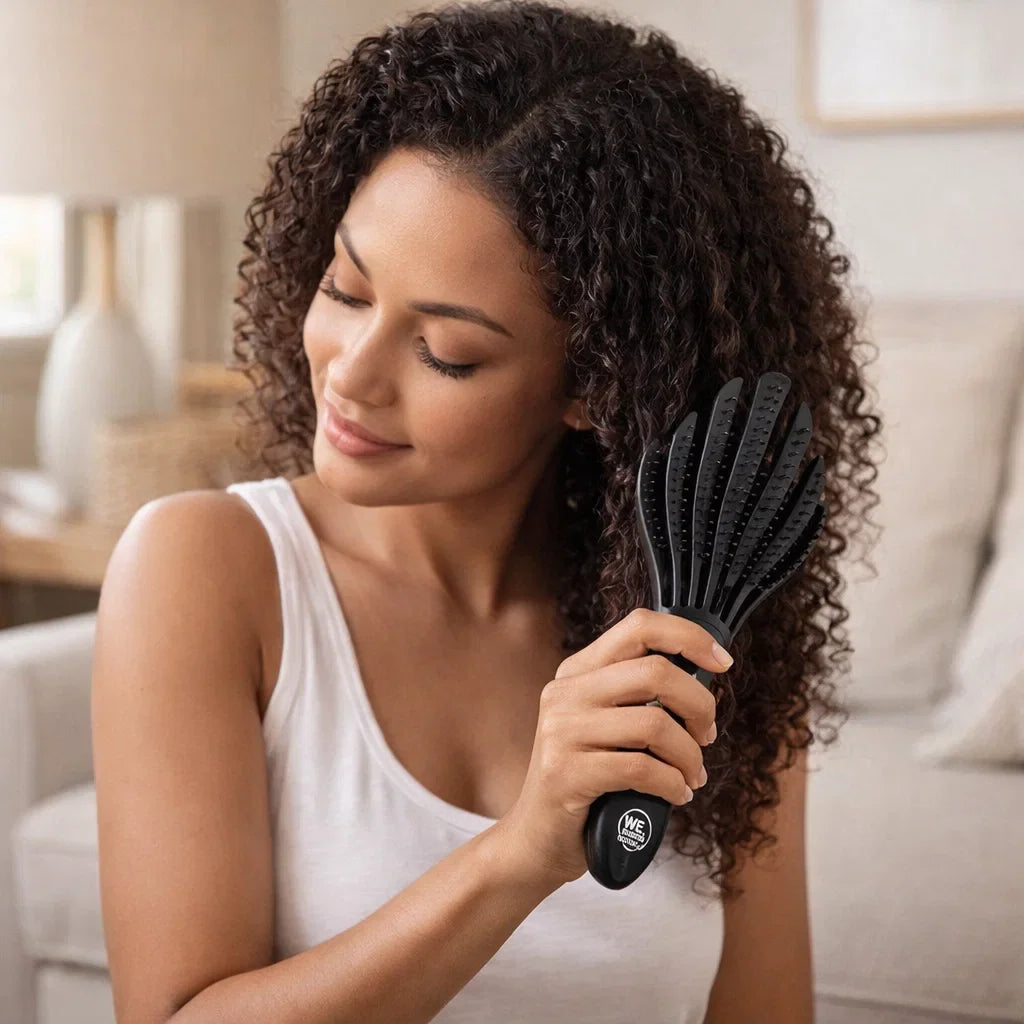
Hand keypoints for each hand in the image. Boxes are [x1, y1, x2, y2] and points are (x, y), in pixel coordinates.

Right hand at [493, 607, 727, 890]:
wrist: (536, 840)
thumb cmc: (587, 782)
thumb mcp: (605, 726)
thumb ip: (638, 697)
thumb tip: (704, 677)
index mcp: (577, 672)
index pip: (639, 626)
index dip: (688, 637)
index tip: (722, 661)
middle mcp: (565, 692)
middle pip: (656, 672)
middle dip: (700, 705)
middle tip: (707, 735)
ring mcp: (561, 731)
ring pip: (655, 723)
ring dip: (690, 755)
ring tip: (692, 775)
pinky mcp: (565, 773)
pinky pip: (641, 768)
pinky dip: (673, 784)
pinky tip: (676, 795)